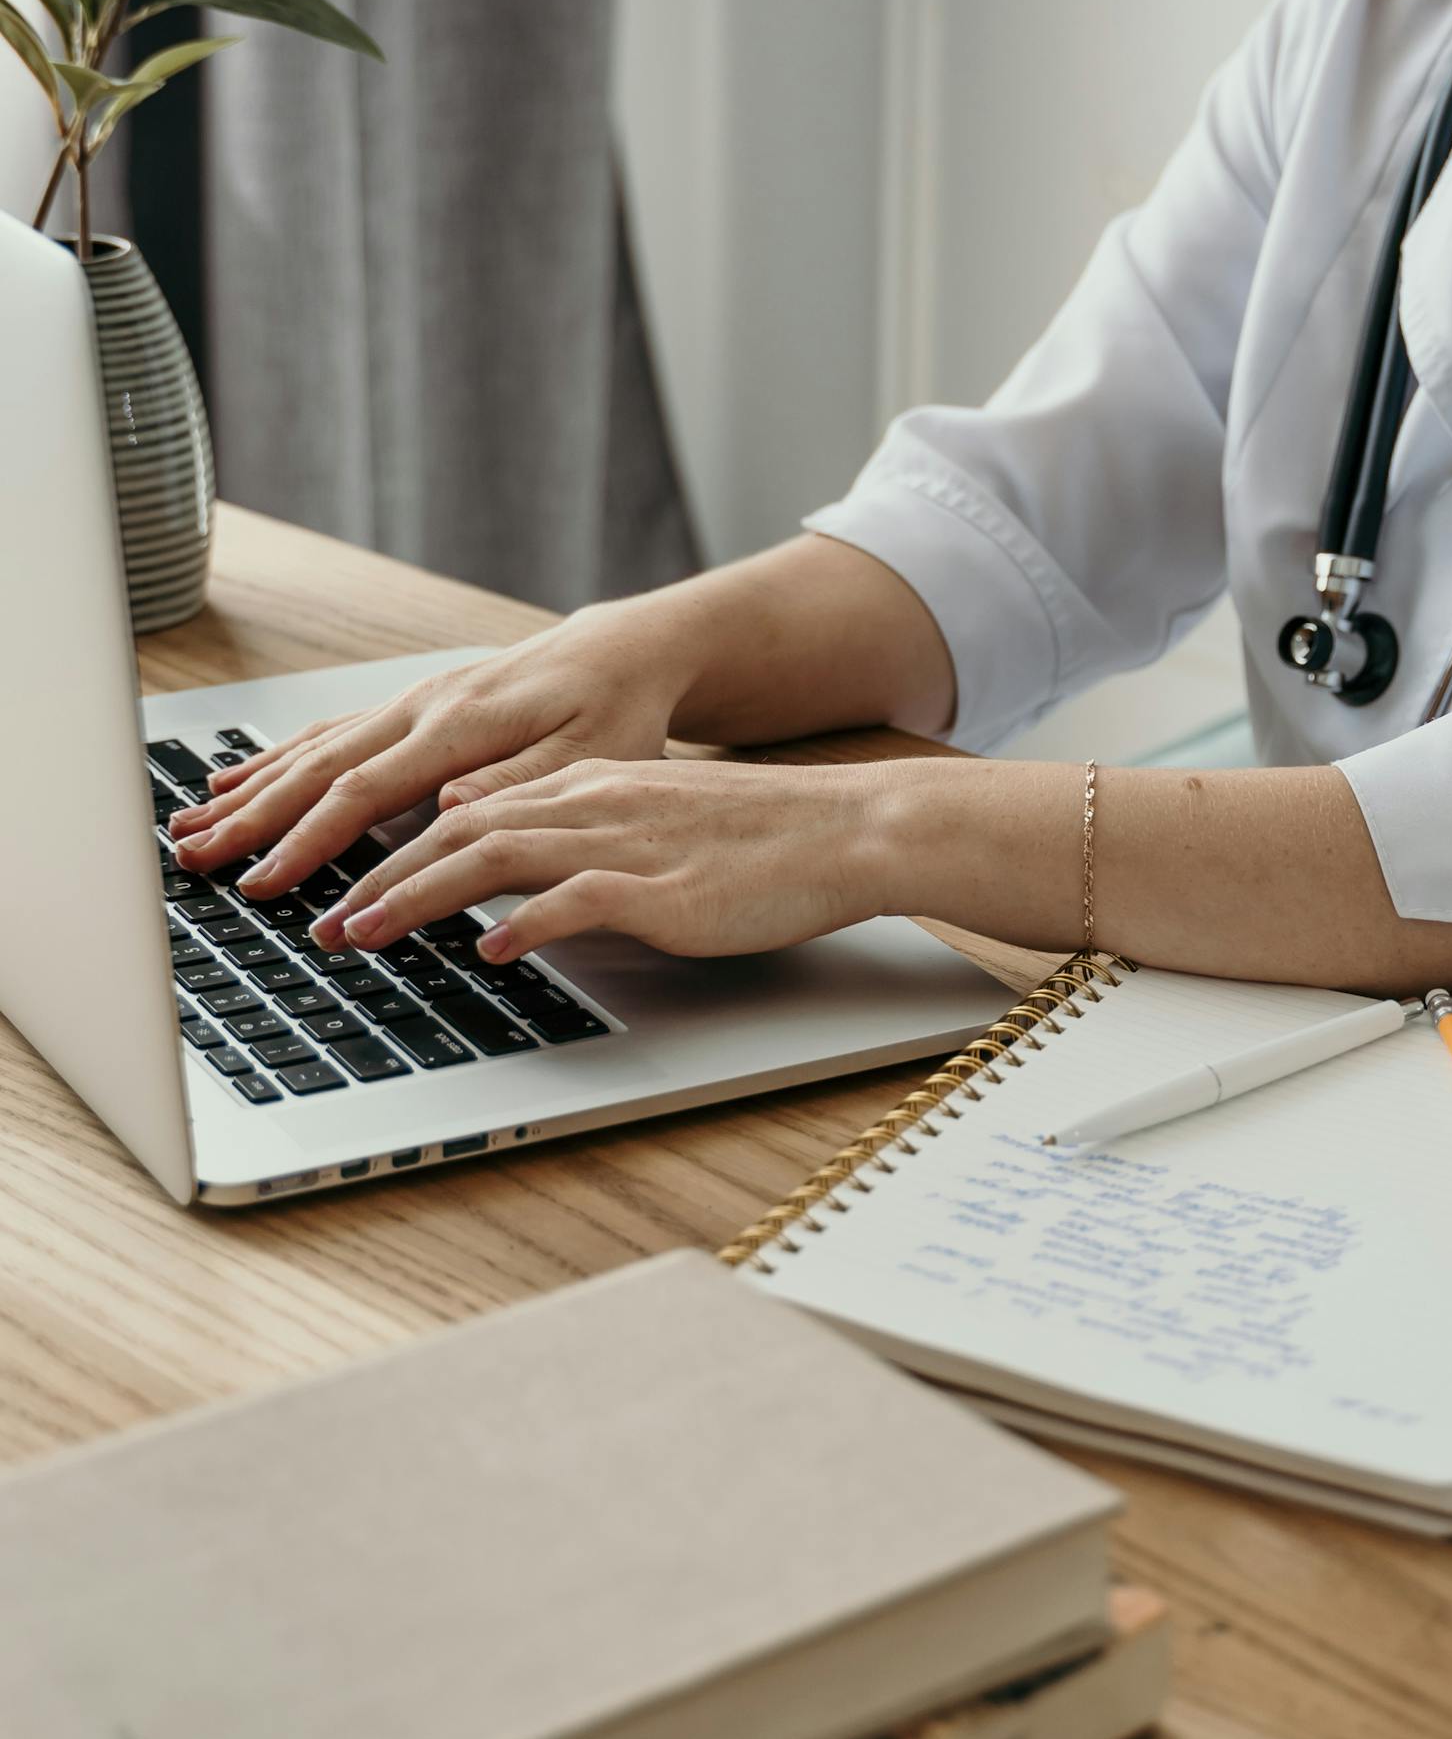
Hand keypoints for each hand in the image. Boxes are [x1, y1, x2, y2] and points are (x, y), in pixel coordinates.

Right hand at [166, 607, 698, 896]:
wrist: (623, 654)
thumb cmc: (615, 712)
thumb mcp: (592, 757)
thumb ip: (519, 785)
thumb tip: (450, 806)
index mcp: (462, 726)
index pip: (365, 792)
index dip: (310, 842)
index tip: (266, 885)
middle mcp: (424, 707)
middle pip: (319, 768)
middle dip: (253, 820)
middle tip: (196, 863)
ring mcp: (412, 702)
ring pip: (314, 749)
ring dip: (249, 790)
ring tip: (191, 827)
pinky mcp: (412, 706)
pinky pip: (330, 733)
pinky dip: (276, 760)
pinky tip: (235, 781)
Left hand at [304, 756, 894, 960]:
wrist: (841, 829)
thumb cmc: (754, 838)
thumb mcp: (646, 823)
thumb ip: (572, 834)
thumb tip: (496, 856)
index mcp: (586, 787)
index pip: (462, 812)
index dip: (389, 851)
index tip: (338, 892)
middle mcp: (591, 804)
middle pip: (455, 832)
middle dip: (377, 879)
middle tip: (323, 926)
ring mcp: (623, 842)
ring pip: (493, 857)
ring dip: (418, 899)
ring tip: (366, 937)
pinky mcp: (661, 888)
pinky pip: (576, 900)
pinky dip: (525, 923)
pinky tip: (490, 951)